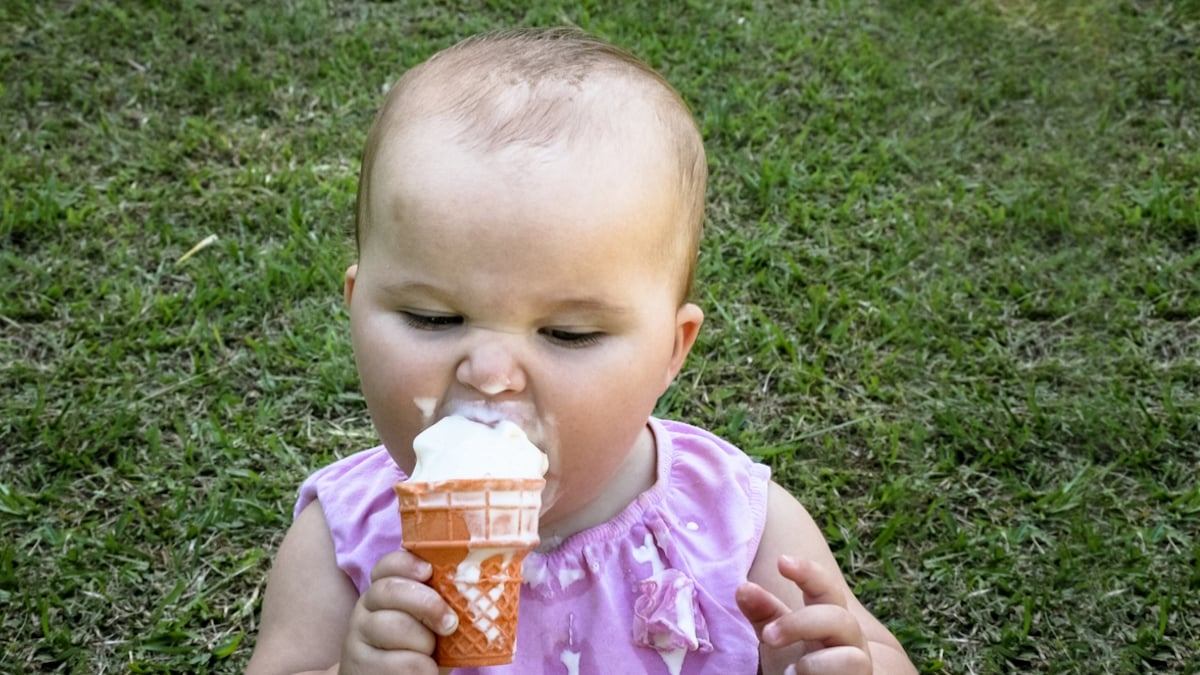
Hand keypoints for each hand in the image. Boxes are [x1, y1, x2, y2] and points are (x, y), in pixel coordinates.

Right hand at [338, 550, 458, 674]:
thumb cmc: (421, 648)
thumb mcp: (430, 621)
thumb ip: (442, 600)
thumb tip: (478, 588)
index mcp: (384, 590)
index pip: (388, 565)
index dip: (408, 563)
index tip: (429, 571)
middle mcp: (366, 608)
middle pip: (390, 590)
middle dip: (427, 603)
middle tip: (450, 623)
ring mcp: (358, 636)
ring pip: (395, 626)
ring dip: (424, 642)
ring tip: (430, 654)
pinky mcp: (362, 665)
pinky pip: (401, 662)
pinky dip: (423, 668)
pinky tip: (425, 670)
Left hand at [736, 555, 872, 674]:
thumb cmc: (797, 665)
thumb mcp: (779, 637)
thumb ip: (765, 614)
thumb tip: (743, 588)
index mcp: (829, 618)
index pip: (827, 588)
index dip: (809, 572)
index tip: (782, 561)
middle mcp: (850, 639)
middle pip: (839, 618)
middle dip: (800, 624)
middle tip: (768, 637)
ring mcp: (860, 665)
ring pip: (854, 659)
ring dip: (815, 665)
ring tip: (792, 673)